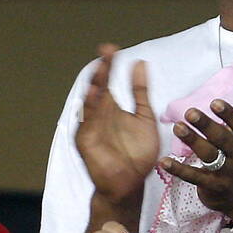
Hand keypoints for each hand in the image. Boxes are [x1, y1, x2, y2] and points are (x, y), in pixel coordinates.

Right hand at [75, 45, 160, 203]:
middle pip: (98, 88)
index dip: (109, 65)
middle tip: (106, 51)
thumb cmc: (137, 154)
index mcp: (112, 108)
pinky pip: (87, 124)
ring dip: (95, 86)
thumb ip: (141, 93)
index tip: (112, 48)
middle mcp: (99, 115)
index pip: (108, 82)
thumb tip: (140, 63)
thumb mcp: (145, 118)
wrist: (130, 184)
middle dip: (101, 70)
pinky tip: (94, 97)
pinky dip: (89, 110)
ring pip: (91, 103)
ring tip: (100, 69)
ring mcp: (91, 127)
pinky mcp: (87, 141)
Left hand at [160, 76, 232, 216]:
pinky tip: (164, 161)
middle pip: (224, 140)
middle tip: (190, 112)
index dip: (230, 114)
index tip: (215, 102)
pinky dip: (179, 170)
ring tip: (177, 127)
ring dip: (192, 141)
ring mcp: (228, 173)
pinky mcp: (213, 187)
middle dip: (207, 126)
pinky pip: (194, 177)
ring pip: (209, 156)